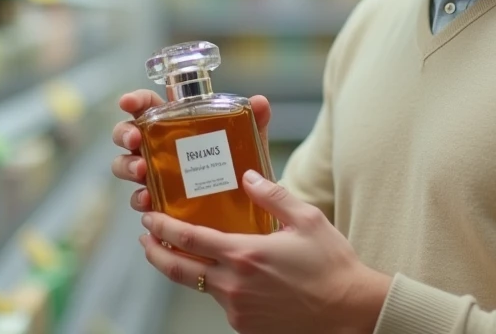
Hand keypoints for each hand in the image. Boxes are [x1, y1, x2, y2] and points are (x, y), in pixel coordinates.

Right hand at [112, 91, 271, 212]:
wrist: (250, 205)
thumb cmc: (242, 164)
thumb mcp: (249, 142)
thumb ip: (254, 121)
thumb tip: (260, 101)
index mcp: (177, 123)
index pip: (149, 105)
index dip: (135, 101)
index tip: (127, 103)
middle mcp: (160, 146)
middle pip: (128, 133)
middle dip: (125, 133)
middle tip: (136, 140)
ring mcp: (157, 173)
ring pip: (126, 165)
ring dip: (127, 166)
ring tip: (142, 172)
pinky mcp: (160, 200)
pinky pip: (140, 199)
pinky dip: (140, 199)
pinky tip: (149, 201)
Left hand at [139, 170, 390, 333]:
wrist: (348, 311)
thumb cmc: (331, 265)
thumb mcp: (307, 219)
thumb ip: (273, 196)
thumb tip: (248, 176)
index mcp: (244, 254)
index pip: (188, 240)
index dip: (163, 227)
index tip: (150, 218)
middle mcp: (234, 285)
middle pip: (178, 270)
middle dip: (155, 252)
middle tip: (147, 238)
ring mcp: (237, 309)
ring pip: (199, 287)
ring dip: (185, 269)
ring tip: (182, 254)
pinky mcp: (245, 326)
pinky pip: (222, 302)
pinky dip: (216, 287)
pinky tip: (224, 274)